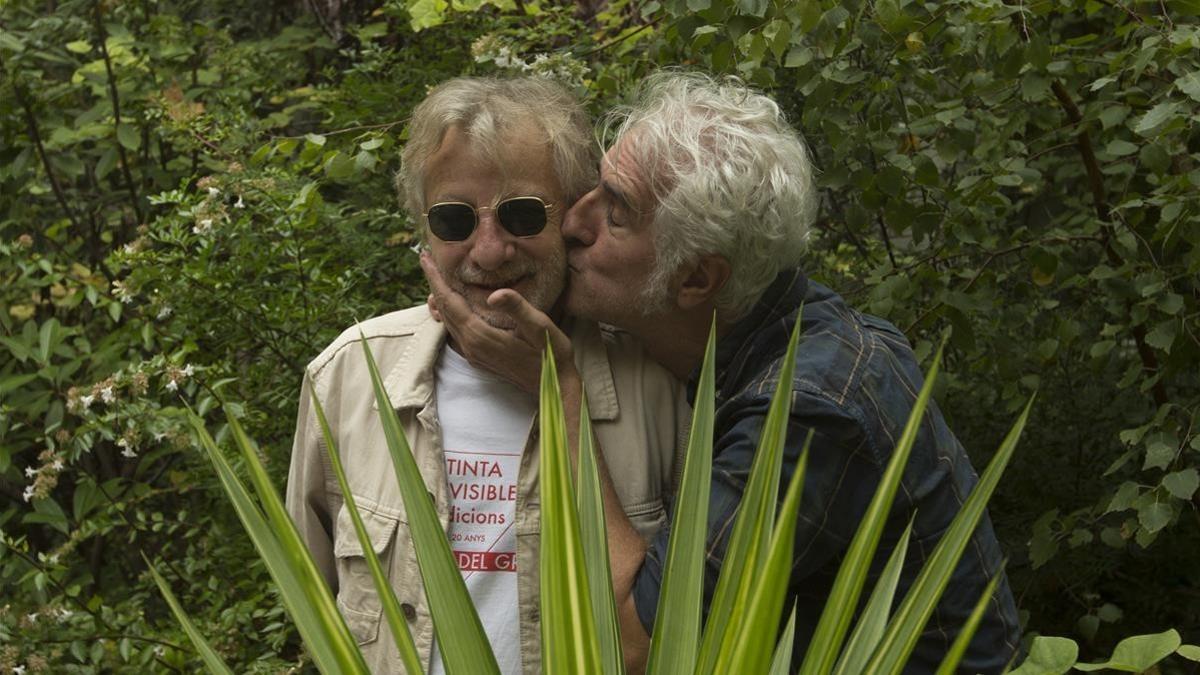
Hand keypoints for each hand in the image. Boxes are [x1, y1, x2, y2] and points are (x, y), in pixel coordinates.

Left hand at [421, 252, 576, 394]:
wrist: (555, 387)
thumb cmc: (552, 355)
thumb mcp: (540, 327)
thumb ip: (517, 308)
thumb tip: (494, 294)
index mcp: (480, 335)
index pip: (450, 301)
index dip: (437, 279)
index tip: (425, 258)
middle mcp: (471, 346)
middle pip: (444, 310)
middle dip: (434, 284)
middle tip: (427, 260)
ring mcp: (474, 354)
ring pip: (448, 321)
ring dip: (440, 298)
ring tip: (436, 278)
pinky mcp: (479, 358)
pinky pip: (455, 331)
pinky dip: (449, 313)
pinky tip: (452, 305)